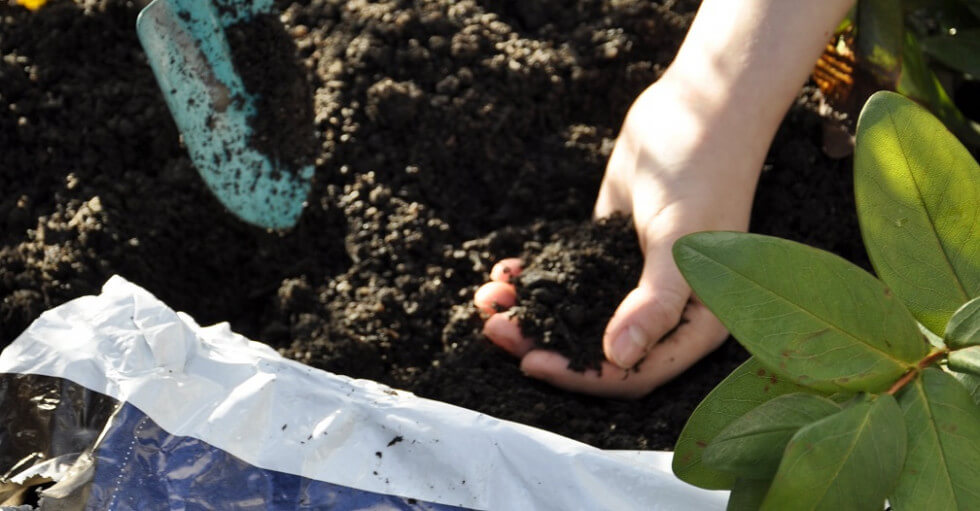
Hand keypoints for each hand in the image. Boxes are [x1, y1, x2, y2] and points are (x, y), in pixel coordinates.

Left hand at [474, 78, 765, 398]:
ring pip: (577, 314)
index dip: (582, 375)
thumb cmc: (703, 172)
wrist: (697, 104)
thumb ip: (654, 302)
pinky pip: (568, 278)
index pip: (634, 373)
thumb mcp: (679, 240)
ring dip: (532, 311)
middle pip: (596, 349)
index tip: (531, 362)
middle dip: (543, 342)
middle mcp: (665, 310)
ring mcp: (632, 280)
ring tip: (488, 297)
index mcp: (697, 322)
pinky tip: (506, 270)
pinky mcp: (608, 250)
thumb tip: (620, 358)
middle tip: (495, 327)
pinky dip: (538, 279)